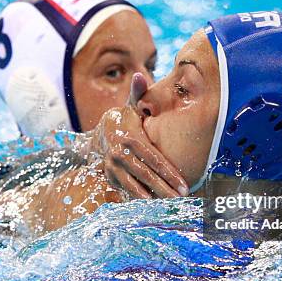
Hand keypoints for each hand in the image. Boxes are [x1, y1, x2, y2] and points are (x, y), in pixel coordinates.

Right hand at [87, 73, 188, 198]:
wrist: (97, 134)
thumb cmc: (124, 119)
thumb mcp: (130, 105)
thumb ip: (139, 93)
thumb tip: (140, 74)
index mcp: (130, 138)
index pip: (153, 158)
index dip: (169, 172)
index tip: (184, 185)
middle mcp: (120, 154)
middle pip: (145, 174)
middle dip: (164, 188)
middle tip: (181, 198)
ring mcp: (113, 167)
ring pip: (134, 186)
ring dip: (152, 196)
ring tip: (168, 205)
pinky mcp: (110, 177)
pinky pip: (126, 190)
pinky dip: (139, 198)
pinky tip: (153, 206)